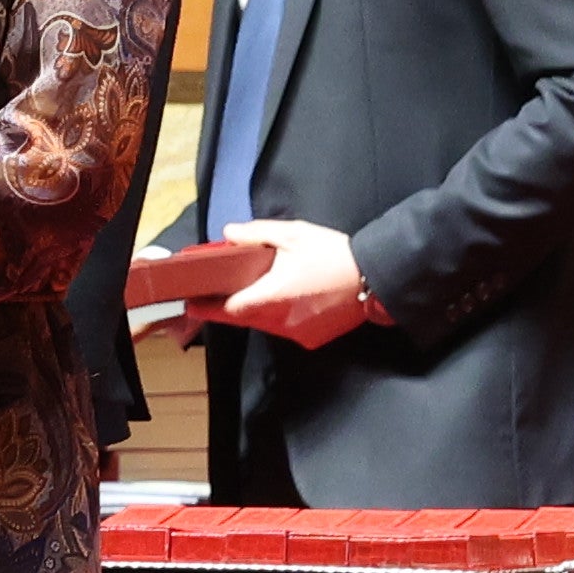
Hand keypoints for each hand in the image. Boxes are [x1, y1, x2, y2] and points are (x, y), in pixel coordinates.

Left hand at [201, 218, 379, 345]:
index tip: (197, 299)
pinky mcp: (313, 339)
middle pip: (244, 318)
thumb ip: (256, 234)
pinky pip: (286, 330)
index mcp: (271, 296)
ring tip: (256, 290)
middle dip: (231, 306)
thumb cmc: (332, 253)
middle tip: (219, 293)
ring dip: (257, 310)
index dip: (210, 305)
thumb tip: (228, 233)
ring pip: (265, 325)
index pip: (228, 309)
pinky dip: (281, 317)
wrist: (376, 277)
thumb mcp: (293, 234)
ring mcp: (297, 333)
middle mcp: (280, 321)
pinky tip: (288, 301)